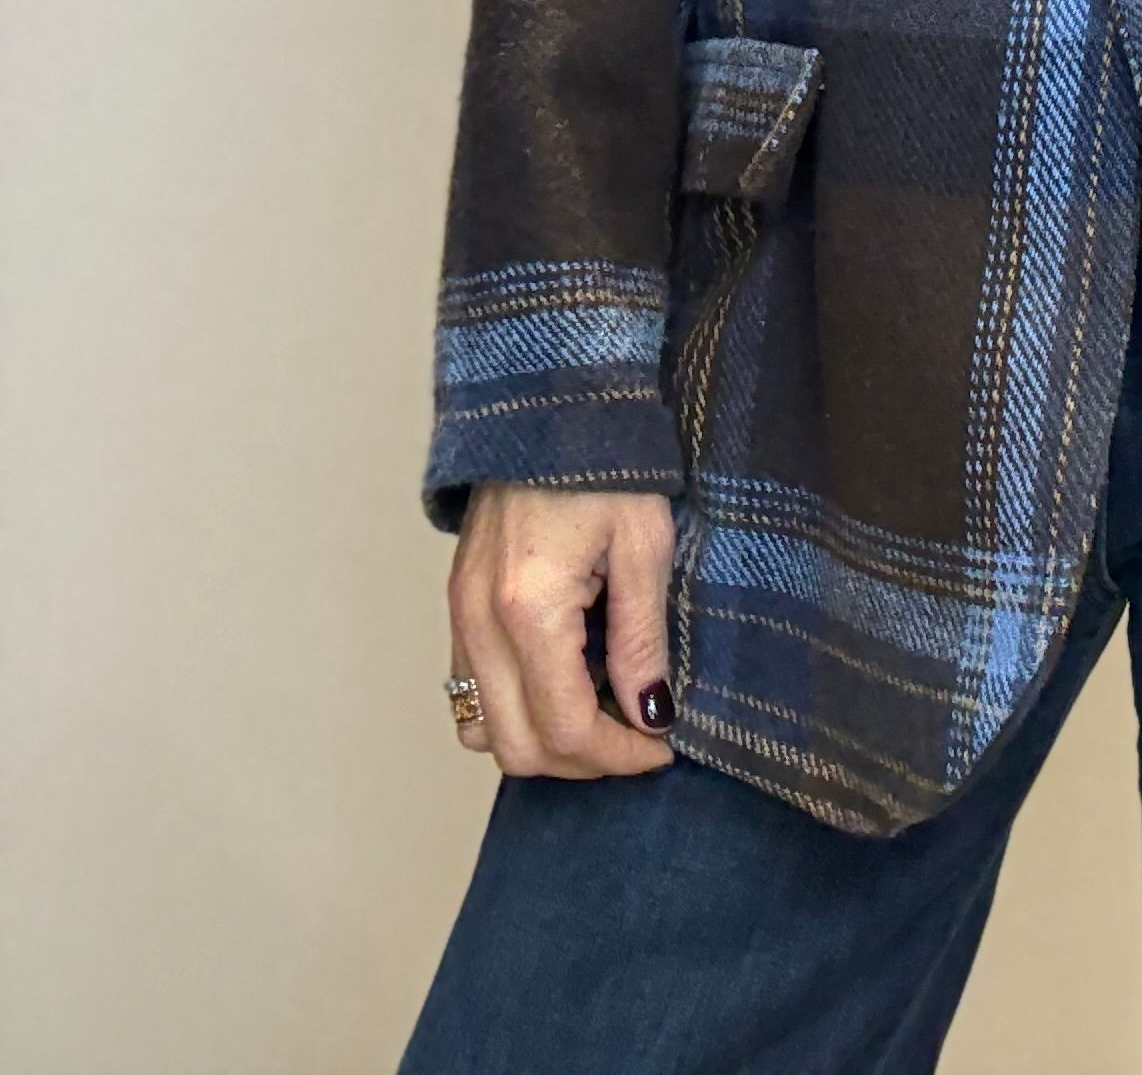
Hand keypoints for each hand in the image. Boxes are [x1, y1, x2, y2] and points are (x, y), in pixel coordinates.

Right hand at [448, 484, 676, 778]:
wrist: (550, 398)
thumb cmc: (607, 460)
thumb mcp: (645, 545)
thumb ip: (642, 639)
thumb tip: (651, 713)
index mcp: (528, 609)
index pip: (566, 730)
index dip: (621, 756)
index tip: (664, 746)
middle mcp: (479, 622)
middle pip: (517, 749)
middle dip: (583, 762)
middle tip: (638, 738)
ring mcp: (459, 614)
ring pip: (483, 730)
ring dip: (543, 742)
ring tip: (603, 714)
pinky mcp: (457, 603)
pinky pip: (471, 690)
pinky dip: (516, 709)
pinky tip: (567, 682)